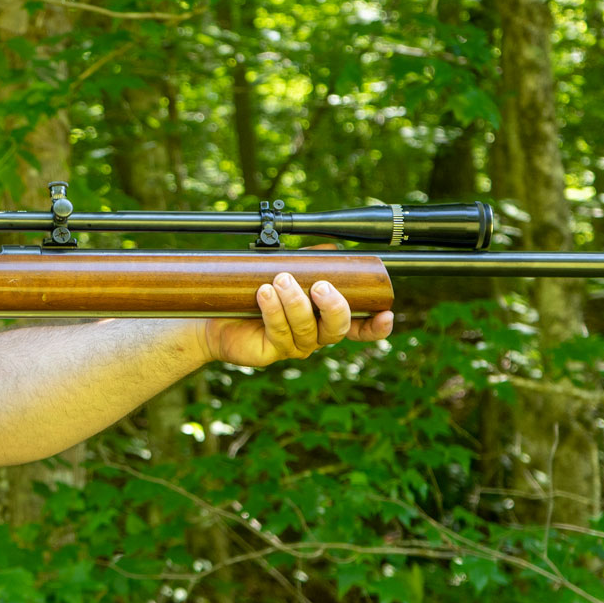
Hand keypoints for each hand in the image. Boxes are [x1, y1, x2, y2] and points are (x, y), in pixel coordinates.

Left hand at [199, 272, 392, 367]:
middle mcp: (315, 336)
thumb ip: (310, 262)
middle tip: (320, 286)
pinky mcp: (271, 352)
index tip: (386, 314)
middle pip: (337, 328)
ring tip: (281, 280)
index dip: (376, 327)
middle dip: (333, 306)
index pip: (359, 328)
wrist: (217, 317)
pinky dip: (273, 310)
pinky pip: (278, 332)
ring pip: (305, 328)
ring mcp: (294, 347)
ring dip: (295, 302)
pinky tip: (265, 293)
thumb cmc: (256, 294)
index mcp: (325, 319)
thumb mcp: (287, 272)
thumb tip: (333, 250)